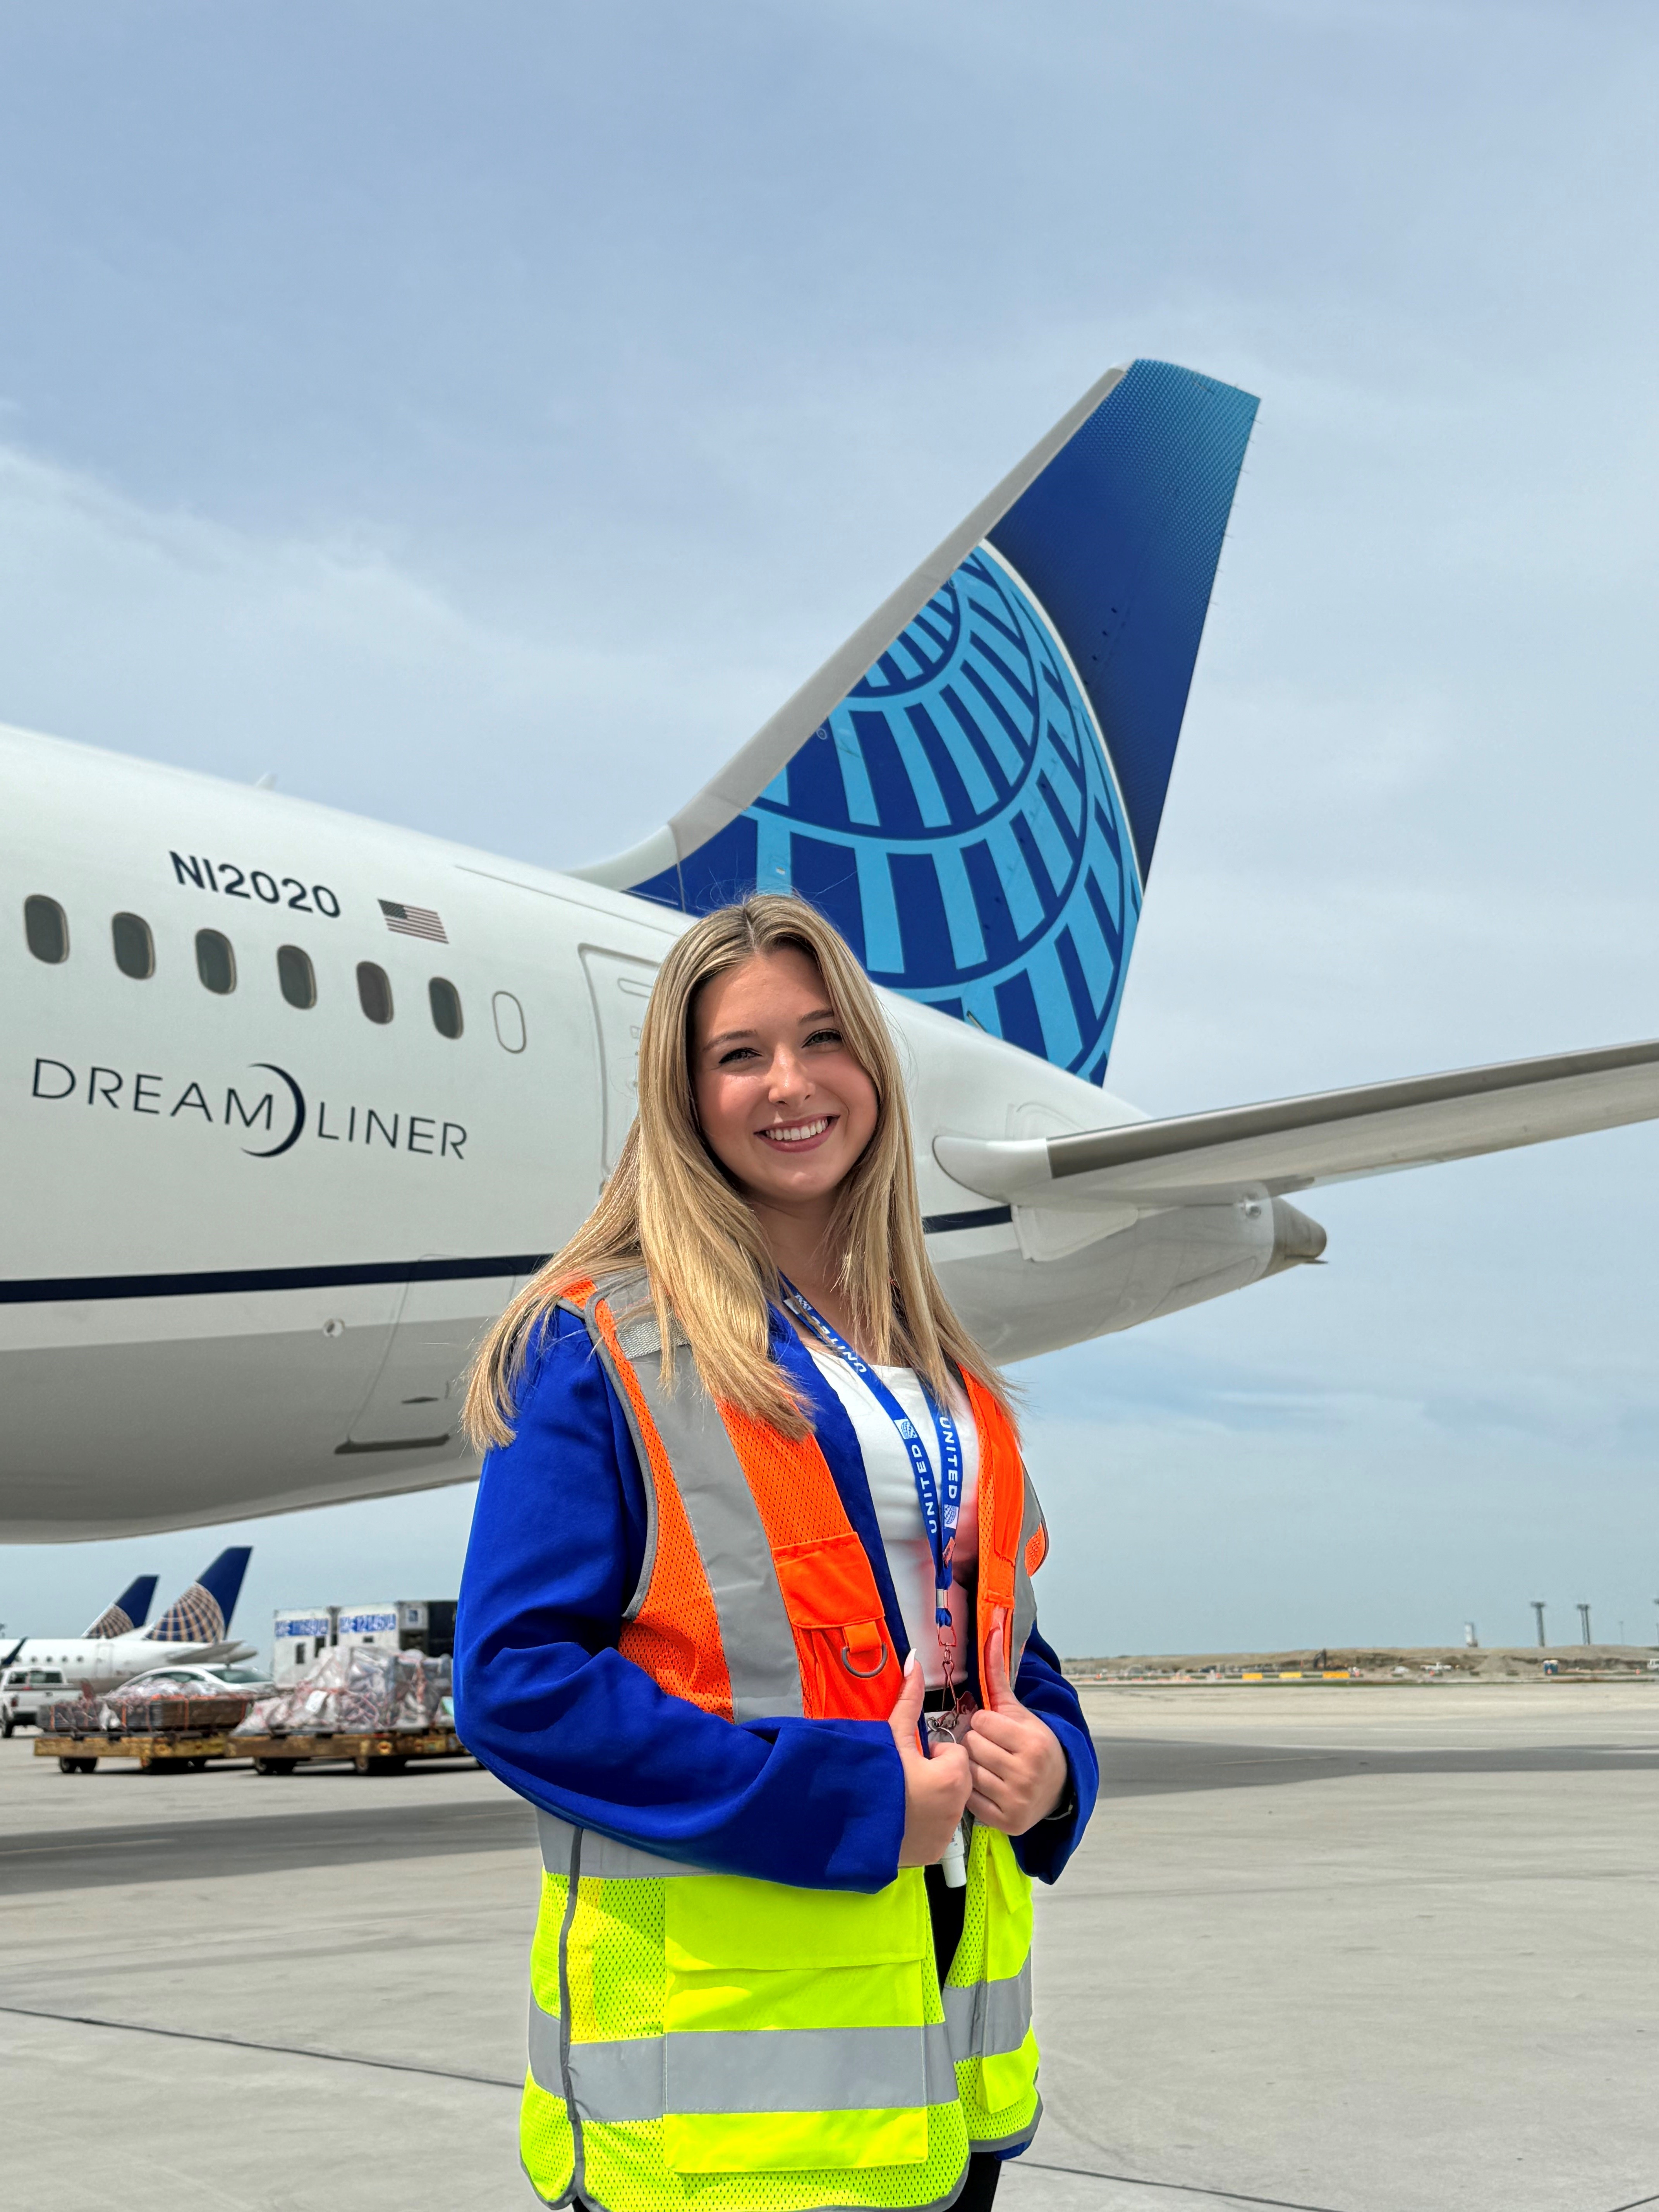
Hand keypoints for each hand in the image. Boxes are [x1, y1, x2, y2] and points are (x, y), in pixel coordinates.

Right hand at [888, 1654, 971, 1867]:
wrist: (853, 1827)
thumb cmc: (875, 1775)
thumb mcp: (891, 1736)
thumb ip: (908, 1700)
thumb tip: (915, 1659)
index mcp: (951, 1776)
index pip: (955, 1754)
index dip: (933, 1753)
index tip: (912, 1760)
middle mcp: (957, 1807)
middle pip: (956, 1778)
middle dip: (936, 1774)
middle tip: (907, 1776)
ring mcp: (947, 1832)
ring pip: (950, 1803)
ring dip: (933, 1797)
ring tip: (904, 1796)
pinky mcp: (935, 1850)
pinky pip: (940, 1828)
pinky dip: (927, 1822)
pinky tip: (904, 1817)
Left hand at [966, 1625, 1067, 1835]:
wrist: (1058, 1787)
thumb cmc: (1033, 1743)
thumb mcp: (1019, 1710)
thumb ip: (998, 1674)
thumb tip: (991, 1629)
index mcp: (1032, 1743)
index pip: (981, 1721)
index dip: (985, 1722)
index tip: (997, 1729)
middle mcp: (1026, 1774)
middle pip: (971, 1746)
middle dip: (977, 1743)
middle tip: (993, 1748)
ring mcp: (1016, 1800)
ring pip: (967, 1772)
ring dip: (973, 1766)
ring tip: (990, 1765)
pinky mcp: (1006, 1822)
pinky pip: (969, 1799)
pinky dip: (974, 1792)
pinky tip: (989, 1785)